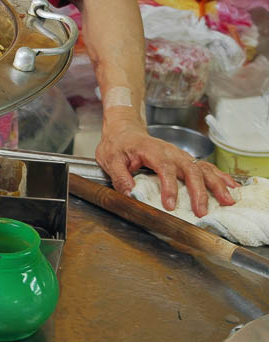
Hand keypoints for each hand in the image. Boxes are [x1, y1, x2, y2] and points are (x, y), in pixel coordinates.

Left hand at [94, 117, 237, 217]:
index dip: (169, 187)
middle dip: (198, 191)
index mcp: (151, 150)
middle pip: (190, 169)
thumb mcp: (110, 159)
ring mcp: (180, 155)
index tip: (170, 205)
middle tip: (201, 211)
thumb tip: (129, 193)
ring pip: (202, 168)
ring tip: (227, 200)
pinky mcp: (185, 160)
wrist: (124, 131)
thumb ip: (119, 176)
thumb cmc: (117, 145)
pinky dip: (220, 177)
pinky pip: (205, 168)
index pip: (164, 168)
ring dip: (216, 184)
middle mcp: (170, 152)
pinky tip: (231, 188)